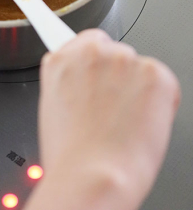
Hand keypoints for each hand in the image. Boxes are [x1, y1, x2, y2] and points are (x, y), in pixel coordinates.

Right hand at [25, 29, 180, 209]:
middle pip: (116, 53)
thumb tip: (87, 84)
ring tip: (125, 123)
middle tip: (113, 111)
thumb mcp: (54, 106)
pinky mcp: (153, 72)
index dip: (96, 61)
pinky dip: (160, 102)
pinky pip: (163, 82)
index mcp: (61, 59)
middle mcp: (91, 51)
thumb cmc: (72, 154)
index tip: (100, 64)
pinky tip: (142, 123)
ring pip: (139, 68)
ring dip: (138, 89)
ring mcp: (123, 59)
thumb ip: (71, 82)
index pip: (86, 42)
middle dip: (119, 77)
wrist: (92, 175)